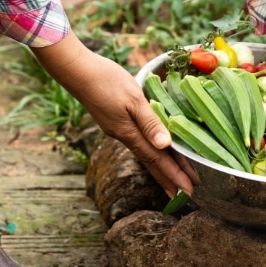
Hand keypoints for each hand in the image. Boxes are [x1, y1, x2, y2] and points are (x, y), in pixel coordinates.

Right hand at [31, 32, 198, 196]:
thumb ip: (149, 121)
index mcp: (130, 133)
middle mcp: (125, 136)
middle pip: (152, 163)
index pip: (157, 160)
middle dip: (170, 179)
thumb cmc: (106, 81)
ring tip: (175, 181)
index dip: (174, 176)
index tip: (188, 192)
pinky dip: (153, 152)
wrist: (77, 70)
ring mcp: (119, 129)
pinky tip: (157, 152)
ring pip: (147, 154)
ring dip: (162, 168)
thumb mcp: (133, 99)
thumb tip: (165, 145)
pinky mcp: (116, 121)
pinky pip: (141, 143)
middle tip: (187, 196)